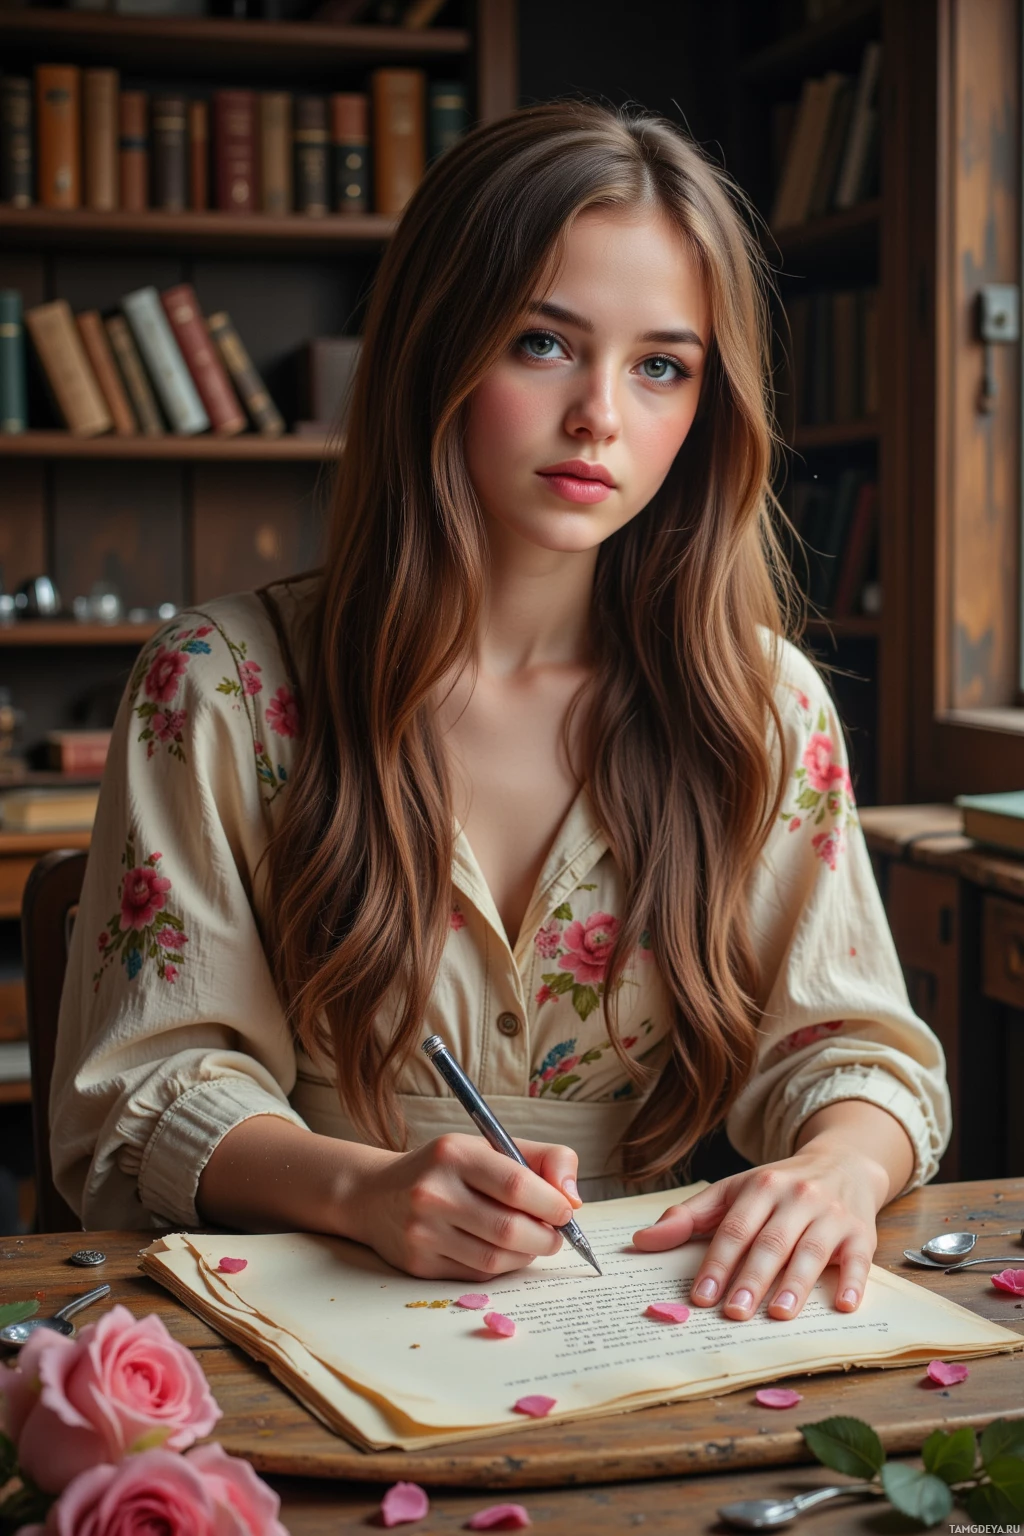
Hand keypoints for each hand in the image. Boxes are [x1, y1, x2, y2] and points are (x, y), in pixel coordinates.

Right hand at [343, 1133, 581, 1280]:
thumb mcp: (488, 1147)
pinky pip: (477, 1276)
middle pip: (509, 1229)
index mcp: (454, 1154)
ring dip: (526, 1255)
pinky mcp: (419, 1264)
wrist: (376, 1195)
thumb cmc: (446, 1169)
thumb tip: (574, 1198)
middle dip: (546, 1237)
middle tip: (556, 1235)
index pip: (516, 1184)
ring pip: (495, 1259)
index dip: (551, 1203)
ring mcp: (423, 1232)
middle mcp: (433, 1193)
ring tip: (533, 1242)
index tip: (566, 1210)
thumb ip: (540, 1160)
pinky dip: (502, 1268)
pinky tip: (503, 1252)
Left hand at [631, 1139, 887, 1320]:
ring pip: (811, 1251)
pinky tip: (843, 1306)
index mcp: (761, 1187)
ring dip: (795, 1284)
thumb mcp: (732, 1191)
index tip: (701, 1296)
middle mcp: (797, 1198)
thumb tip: (641, 1242)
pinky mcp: (861, 1233)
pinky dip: (853, 1283)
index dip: (717, 1263)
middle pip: (771, 1242)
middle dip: (751, 1278)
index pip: (734, 1229)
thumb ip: (690, 1217)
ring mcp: (831, 1215)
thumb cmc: (779, 1187)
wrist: (843, 1162)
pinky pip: (858, 1260)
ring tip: (778, 1314)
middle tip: (734, 1312)